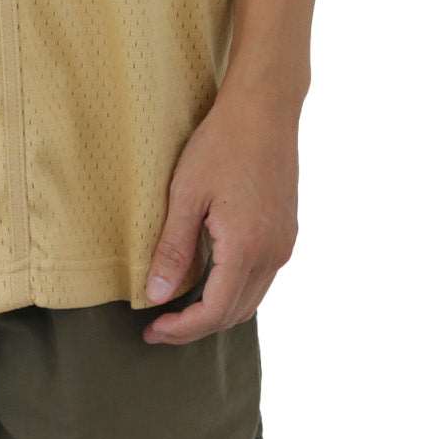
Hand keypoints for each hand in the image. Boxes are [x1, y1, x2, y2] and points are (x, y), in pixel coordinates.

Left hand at [142, 86, 299, 344]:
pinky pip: (260, 278)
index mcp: (247, 248)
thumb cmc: (222, 144)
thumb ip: (173, 249)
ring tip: (178, 307)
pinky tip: (207, 278)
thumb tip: (156, 296)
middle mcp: (273, 254)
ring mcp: (283, 244)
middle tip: (159, 326)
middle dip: (196, 326)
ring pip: (251, 299)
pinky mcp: (285, 232)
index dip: (182, 329)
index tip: (152, 330)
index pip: (214, 312)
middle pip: (235, 313)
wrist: (265, 108)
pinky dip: (233, 289)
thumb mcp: (186, 194)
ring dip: (216, 310)